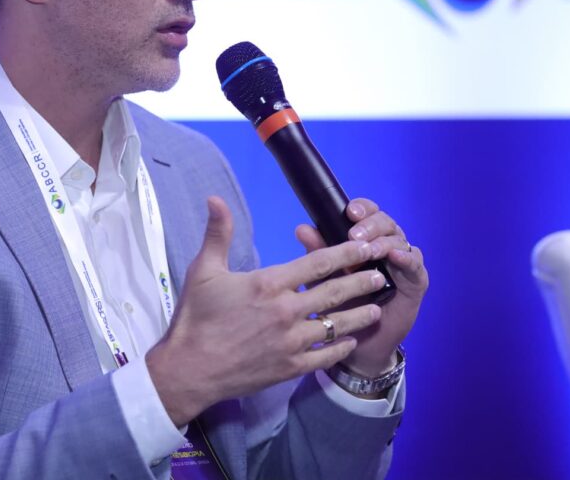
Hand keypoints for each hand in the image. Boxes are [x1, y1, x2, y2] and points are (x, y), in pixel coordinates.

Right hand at [146, 196, 390, 425]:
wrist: (189, 370)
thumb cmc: (195, 318)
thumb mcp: (203, 270)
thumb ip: (218, 234)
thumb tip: (215, 199)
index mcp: (269, 284)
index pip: (317, 263)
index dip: (346, 253)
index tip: (365, 246)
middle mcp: (286, 312)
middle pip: (334, 292)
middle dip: (361, 282)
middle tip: (380, 274)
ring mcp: (291, 342)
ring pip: (336, 325)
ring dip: (358, 315)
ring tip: (376, 308)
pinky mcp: (290, 367)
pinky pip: (324, 356)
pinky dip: (340, 347)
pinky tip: (350, 341)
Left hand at [296, 198, 428, 377]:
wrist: (358, 343)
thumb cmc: (341, 306)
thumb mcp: (325, 278)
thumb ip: (318, 253)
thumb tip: (302, 229)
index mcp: (366, 239)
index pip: (368, 213)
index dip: (362, 208)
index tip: (350, 211)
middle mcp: (387, 245)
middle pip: (385, 222)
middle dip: (371, 224)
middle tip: (355, 234)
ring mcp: (403, 262)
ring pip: (399, 240)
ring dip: (384, 242)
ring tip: (370, 250)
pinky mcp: (416, 281)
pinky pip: (415, 265)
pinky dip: (406, 258)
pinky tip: (394, 257)